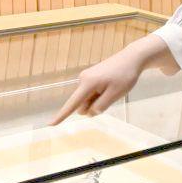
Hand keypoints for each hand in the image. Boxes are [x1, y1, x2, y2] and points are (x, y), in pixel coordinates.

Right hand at [49, 35, 178, 125]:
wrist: (131, 58)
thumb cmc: (125, 76)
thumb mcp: (115, 95)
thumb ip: (100, 106)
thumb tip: (89, 112)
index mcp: (88, 83)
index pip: (73, 103)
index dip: (62, 115)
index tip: (50, 124)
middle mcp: (83, 79)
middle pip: (82, 105)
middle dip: (94, 106)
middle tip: (111, 95)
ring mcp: (86, 78)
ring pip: (88, 100)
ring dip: (98, 100)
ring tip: (112, 88)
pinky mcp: (90, 77)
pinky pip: (92, 94)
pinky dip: (100, 95)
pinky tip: (111, 86)